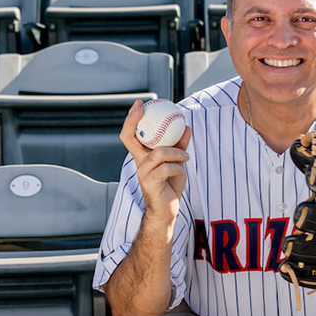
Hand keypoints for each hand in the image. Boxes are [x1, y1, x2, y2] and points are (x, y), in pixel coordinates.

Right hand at [120, 100, 191, 224]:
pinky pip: (168, 168)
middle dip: (134, 120)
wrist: (167, 210)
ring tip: (186, 156)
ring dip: (177, 152)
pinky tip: (182, 171)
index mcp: (142, 156)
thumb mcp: (176, 162)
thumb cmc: (170, 185)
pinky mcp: (150, 183)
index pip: (130, 134)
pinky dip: (179, 168)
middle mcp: (139, 162)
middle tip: (144, 108)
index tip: (139, 104)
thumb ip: (180, 145)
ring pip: (159, 152)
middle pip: (130, 137)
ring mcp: (143, 172)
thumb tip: (186, 126)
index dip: (131, 119)